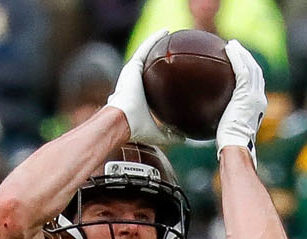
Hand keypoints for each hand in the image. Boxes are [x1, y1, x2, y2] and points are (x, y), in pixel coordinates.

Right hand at [106, 30, 175, 145]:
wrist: (121, 122)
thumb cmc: (134, 128)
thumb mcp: (156, 132)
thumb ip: (169, 134)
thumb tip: (184, 138)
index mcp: (137, 95)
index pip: (147, 83)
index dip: (156, 78)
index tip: (166, 74)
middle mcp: (132, 82)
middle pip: (146, 65)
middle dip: (156, 57)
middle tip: (168, 50)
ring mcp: (131, 73)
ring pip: (145, 53)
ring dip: (156, 43)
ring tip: (168, 35)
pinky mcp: (132, 67)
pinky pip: (145, 49)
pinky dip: (154, 40)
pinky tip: (165, 32)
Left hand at [216, 40, 266, 155]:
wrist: (236, 145)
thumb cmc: (227, 145)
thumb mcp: (224, 131)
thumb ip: (218, 122)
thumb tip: (201, 121)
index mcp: (256, 106)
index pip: (255, 85)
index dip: (249, 73)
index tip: (239, 65)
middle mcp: (259, 98)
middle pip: (256, 72)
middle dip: (247, 59)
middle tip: (235, 50)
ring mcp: (254, 95)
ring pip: (251, 67)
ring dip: (242, 54)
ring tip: (231, 45)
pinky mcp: (247, 92)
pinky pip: (242, 70)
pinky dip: (237, 57)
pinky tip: (228, 49)